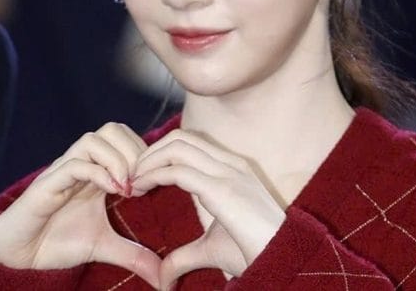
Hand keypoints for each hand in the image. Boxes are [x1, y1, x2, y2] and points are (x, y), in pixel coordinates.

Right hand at [0, 123, 160, 287]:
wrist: (18, 257)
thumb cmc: (57, 242)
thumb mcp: (104, 247)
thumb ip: (133, 254)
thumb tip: (163, 276)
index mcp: (97, 170)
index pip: (125, 137)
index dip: (143, 152)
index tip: (153, 184)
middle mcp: (81, 164)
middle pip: (112, 129)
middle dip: (134, 152)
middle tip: (141, 184)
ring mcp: (63, 171)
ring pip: (93, 140)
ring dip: (117, 160)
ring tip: (127, 189)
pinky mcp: (47, 185)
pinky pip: (73, 165)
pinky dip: (98, 173)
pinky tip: (112, 192)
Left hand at [132, 130, 285, 288]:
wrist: (283, 260)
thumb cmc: (254, 254)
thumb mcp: (212, 249)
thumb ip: (185, 256)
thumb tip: (162, 278)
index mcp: (233, 168)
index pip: (190, 143)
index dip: (161, 153)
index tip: (141, 177)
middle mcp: (231, 163)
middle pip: (181, 138)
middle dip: (151, 152)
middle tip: (132, 176)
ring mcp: (228, 173)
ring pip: (177, 147)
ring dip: (148, 160)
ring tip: (133, 182)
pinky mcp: (223, 189)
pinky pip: (178, 170)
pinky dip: (153, 174)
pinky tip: (140, 188)